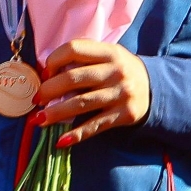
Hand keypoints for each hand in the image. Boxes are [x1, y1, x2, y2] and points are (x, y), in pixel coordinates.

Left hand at [31, 38, 151, 145]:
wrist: (153, 88)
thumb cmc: (119, 70)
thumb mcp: (107, 56)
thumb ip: (83, 60)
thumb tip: (47, 75)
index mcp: (109, 52)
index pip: (74, 49)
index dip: (54, 60)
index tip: (45, 73)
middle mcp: (116, 71)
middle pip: (74, 78)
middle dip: (49, 90)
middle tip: (37, 99)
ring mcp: (121, 94)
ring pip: (81, 104)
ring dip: (56, 113)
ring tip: (38, 120)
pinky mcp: (124, 115)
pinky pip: (95, 125)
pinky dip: (77, 134)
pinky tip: (61, 140)